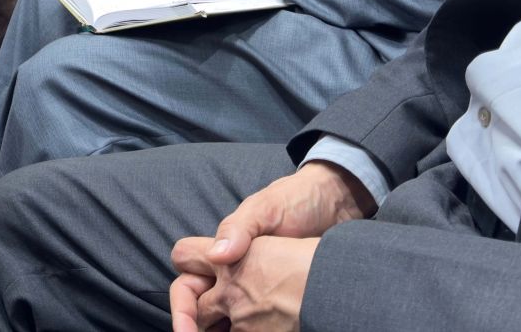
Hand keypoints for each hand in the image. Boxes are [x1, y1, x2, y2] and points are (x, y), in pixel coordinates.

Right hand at [167, 164, 371, 331]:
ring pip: (229, 319)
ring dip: (223, 330)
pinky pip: (259, 323)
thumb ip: (239, 229)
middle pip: (201, 307)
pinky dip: (254, 330)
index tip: (187, 327)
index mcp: (223, 253)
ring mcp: (258, 289)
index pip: (186, 277)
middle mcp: (235, 273)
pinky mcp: (282, 300)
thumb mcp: (267, 209)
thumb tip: (217, 256)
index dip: (182, 303)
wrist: (338, 206)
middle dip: (198, 327)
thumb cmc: (298, 201)